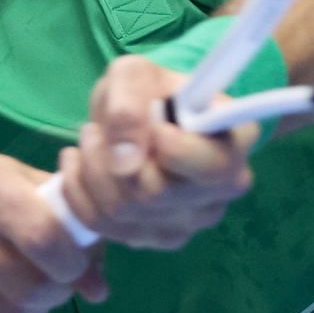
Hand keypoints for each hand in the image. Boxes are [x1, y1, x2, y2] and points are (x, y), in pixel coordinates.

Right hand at [0, 149, 107, 312]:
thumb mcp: (20, 183)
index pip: (44, 238)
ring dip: (35, 312)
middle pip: (30, 287)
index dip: (72, 263)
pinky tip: (5, 302)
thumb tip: (99, 290)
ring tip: (33, 291)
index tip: (74, 263)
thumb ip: (68, 225)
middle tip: (58, 282)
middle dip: (58, 292)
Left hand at [58, 55, 258, 250]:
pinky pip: (102, 226)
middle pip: (154, 194)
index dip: (171, 147)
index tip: (153, 126)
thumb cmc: (147, 90)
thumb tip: (125, 161)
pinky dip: (78, 191)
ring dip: (91, 170)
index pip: (209, 167)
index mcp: (235, 142)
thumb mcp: (134, 74)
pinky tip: (81, 163)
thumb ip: (130, 105)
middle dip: (109, 156)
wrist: (135, 116)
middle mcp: (222, 190)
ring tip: (91, 140)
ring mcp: (190, 221)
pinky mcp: (154, 237)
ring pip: (122, 212)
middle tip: (96, 129)